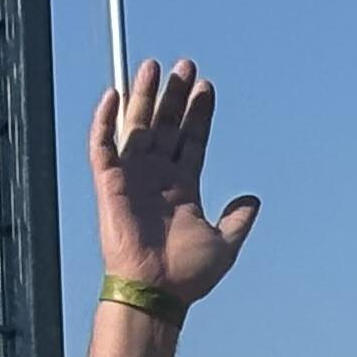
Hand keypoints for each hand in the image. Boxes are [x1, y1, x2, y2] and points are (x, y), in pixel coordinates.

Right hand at [88, 59, 258, 303]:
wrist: (158, 291)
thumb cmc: (189, 274)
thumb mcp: (225, 243)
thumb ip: (238, 219)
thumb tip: (253, 199)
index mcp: (183, 187)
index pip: (192, 140)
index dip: (199, 114)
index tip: (207, 87)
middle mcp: (157, 175)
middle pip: (167, 125)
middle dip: (175, 95)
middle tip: (186, 65)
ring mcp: (133, 175)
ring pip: (138, 124)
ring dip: (145, 96)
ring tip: (155, 66)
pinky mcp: (109, 181)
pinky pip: (103, 143)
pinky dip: (106, 119)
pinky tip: (115, 94)